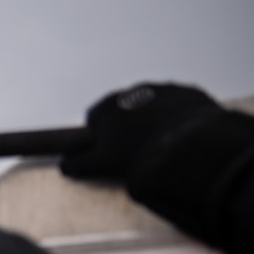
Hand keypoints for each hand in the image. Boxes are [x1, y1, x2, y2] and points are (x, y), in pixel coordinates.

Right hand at [59, 82, 220, 180]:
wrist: (185, 147)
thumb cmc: (136, 155)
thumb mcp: (100, 164)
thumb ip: (78, 163)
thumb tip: (64, 164)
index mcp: (107, 107)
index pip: (94, 118)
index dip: (99, 136)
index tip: (109, 150)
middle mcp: (132, 91)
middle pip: (124, 108)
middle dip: (127, 125)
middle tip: (136, 148)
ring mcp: (162, 89)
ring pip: (152, 104)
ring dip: (152, 118)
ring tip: (162, 142)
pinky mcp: (189, 92)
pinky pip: (179, 104)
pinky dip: (177, 116)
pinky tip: (182, 134)